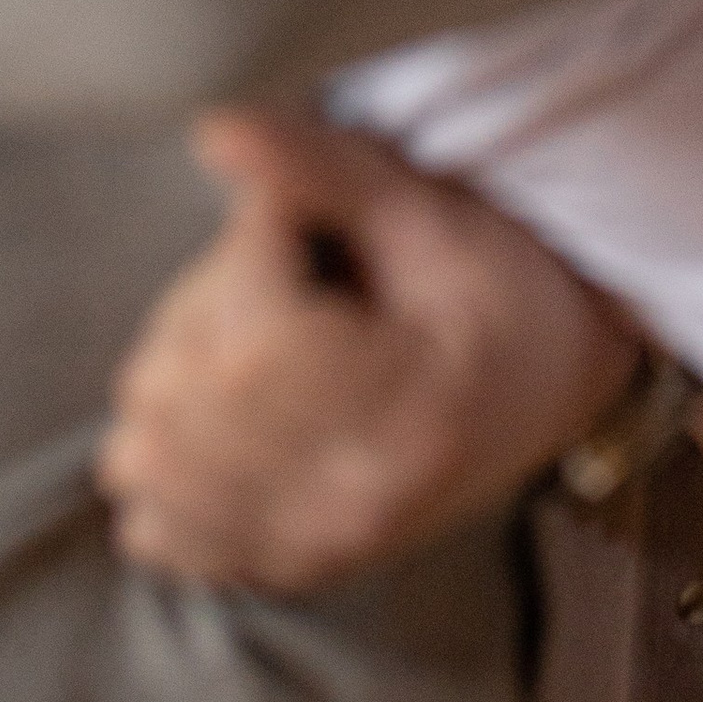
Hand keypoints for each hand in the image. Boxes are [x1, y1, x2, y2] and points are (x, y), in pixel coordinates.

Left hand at [99, 109, 642, 593]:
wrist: (555, 381)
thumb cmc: (503, 286)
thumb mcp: (433, 210)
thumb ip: (321, 168)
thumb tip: (212, 131)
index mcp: (409, 411)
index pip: (253, 337)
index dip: (248, 247)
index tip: (296, 216)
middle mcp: (351, 503)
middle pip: (183, 395)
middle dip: (206, 307)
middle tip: (284, 276)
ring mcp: (311, 549)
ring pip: (147, 457)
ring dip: (173, 379)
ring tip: (257, 339)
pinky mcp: (283, 570)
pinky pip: (156, 532)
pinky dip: (166, 468)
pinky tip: (227, 412)